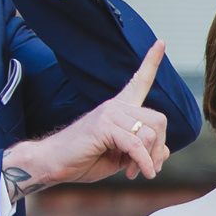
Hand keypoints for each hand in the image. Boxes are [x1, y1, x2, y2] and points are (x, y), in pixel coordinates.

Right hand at [1, 41, 168, 196]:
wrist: (51, 164)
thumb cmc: (84, 159)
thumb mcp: (121, 157)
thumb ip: (142, 150)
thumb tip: (165, 150)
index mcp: (119, 108)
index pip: (139, 81)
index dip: (151, 62)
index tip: (161, 42)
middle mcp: (115, 106)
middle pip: (159, 120)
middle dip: (158, 148)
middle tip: (148, 167)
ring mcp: (108, 113)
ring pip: (149, 133)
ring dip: (148, 159)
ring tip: (135, 171)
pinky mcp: (103, 125)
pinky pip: (136, 144)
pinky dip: (142, 162)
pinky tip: (137, 173)